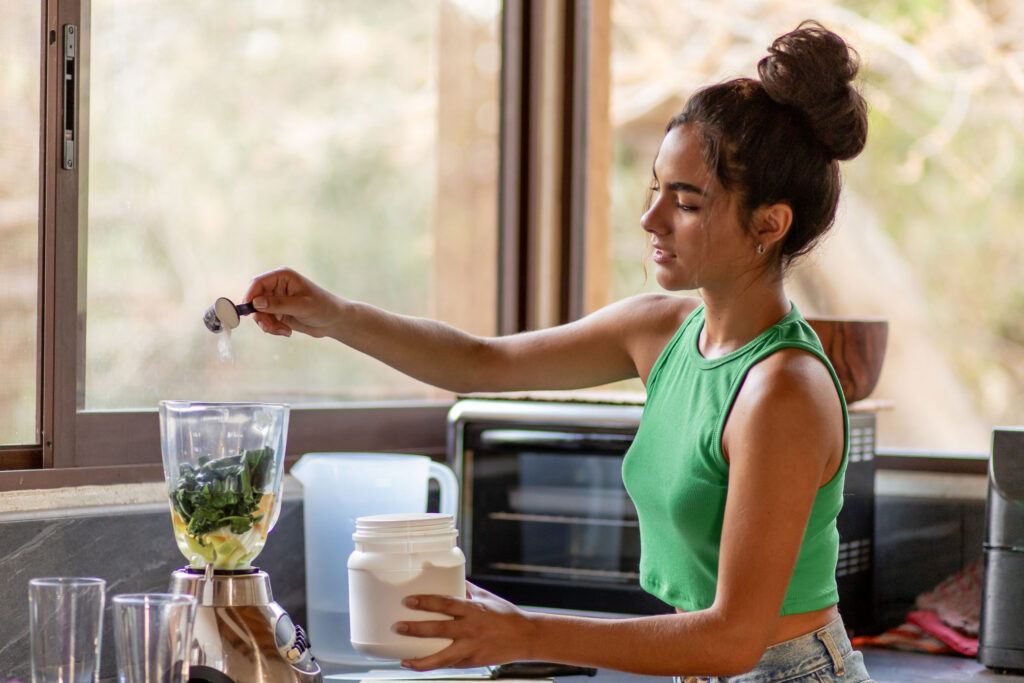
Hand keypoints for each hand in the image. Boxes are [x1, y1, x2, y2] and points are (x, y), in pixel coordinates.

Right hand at [242, 267, 340, 337]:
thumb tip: (256, 303)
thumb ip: (279, 304)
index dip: (250, 296)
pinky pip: (266, 322)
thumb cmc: (323, 307)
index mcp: (282, 277)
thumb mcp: (302, 306)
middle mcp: (276, 286)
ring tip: (284, 331)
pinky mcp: (277, 312)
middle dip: (261, 316)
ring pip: (259, 313)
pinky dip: (272, 329)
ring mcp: (275, 300)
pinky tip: (286, 332)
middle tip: (270, 328)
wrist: (334, 321)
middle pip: (255, 300)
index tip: (248, 311)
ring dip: (268, 325)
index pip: (258, 282)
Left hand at [395, 583, 535, 669]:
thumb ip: (465, 589)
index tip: (409, 600)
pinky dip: (435, 664)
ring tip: (403, 660)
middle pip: (439, 630)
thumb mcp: (485, 597)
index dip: (426, 602)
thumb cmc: (504, 615)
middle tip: (397, 627)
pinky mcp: (473, 663)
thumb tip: (447, 575)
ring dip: (421, 660)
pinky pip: (451, 664)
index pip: (446, 603)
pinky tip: (421, 663)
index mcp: (473, 609)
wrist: (526, 637)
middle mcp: (471, 629)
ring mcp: (472, 648)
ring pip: (443, 658)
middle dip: (416, 629)